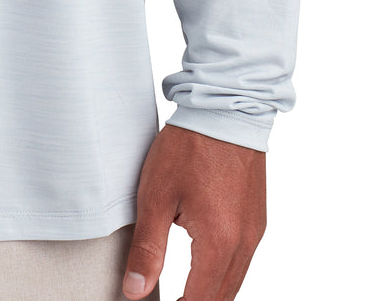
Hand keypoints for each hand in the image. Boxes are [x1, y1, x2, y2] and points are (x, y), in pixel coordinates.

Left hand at [121, 124, 266, 300]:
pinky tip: (202, 268)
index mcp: (218, 243)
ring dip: (210, 292)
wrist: (225, 109)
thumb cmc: (189, 147)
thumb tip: (135, 291)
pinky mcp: (256, 220)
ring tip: (181, 293)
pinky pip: (242, 262)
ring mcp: (255, 232)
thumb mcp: (156, 196)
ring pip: (234, 283)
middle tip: (168, 300)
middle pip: (222, 297)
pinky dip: (222, 274)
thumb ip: (147, 248)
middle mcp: (244, 244)